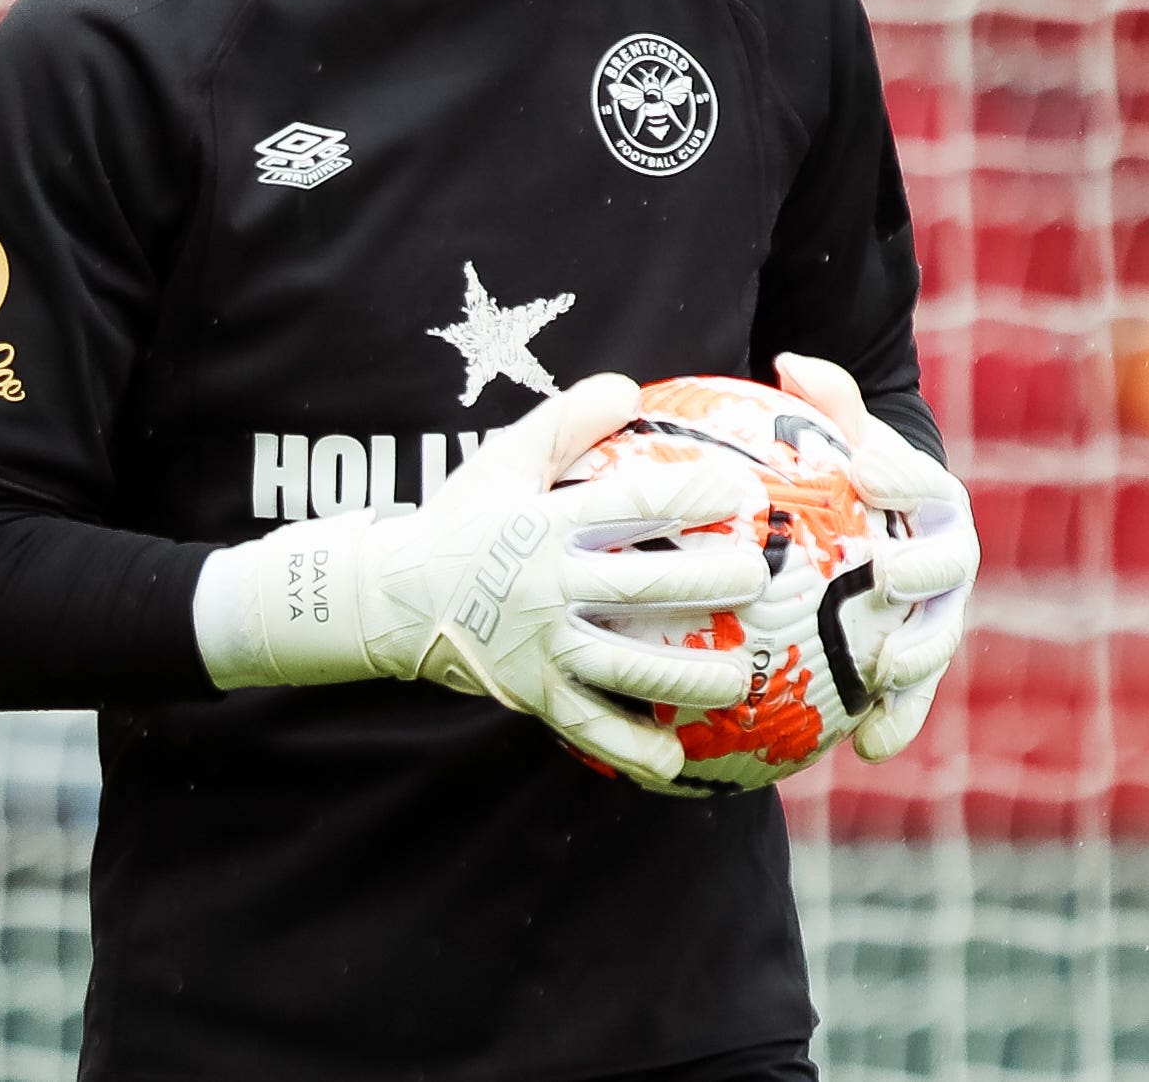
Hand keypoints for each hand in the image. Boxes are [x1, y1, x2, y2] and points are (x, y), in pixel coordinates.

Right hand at [244, 374, 769, 788]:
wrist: (392, 597)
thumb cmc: (464, 519)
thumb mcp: (504, 458)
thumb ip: (567, 421)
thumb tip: (629, 386)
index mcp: (544, 523)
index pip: (624, 505)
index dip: (684, 494)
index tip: (739, 490)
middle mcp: (546, 585)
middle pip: (636, 588)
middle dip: (703, 583)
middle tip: (757, 578)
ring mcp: (539, 645)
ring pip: (623, 666)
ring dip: (686, 677)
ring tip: (742, 680)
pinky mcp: (532, 692)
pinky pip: (587, 725)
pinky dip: (629, 748)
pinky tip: (674, 762)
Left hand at [774, 353, 977, 761]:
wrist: (879, 534)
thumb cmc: (849, 479)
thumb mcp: (837, 438)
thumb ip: (823, 404)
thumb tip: (789, 361)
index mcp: (930, 498)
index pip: (923, 481)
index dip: (900, 473)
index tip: (864, 470)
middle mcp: (946, 556)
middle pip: (947, 563)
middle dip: (923, 568)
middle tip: (886, 572)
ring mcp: (940, 614)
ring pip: (939, 636)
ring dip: (919, 656)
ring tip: (885, 672)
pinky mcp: (922, 664)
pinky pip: (915, 697)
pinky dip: (899, 721)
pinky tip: (867, 751)